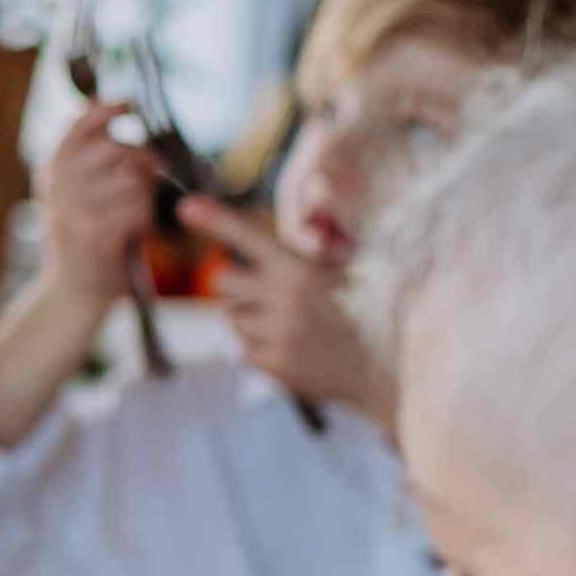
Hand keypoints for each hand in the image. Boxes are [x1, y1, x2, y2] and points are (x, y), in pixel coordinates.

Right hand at [35, 99, 165, 308]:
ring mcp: (73, 212)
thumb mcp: (77, 190)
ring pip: (132, 180)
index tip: (128, 104)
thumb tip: (99, 100)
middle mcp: (57, 188)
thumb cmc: (86, 237)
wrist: (75, 292)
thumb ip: (89, 150)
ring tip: (135, 214)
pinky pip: (136, 209)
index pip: (78, 128)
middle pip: (116, 150)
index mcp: (52, 173)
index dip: (105, 111)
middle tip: (148, 178)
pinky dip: (144, 221)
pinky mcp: (93, 235)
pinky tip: (135, 233)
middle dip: (142, 160)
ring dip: (145, 196)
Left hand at [181, 195, 392, 425]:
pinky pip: (244, 349)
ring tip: (291, 323)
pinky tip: (294, 346)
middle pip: (222, 280)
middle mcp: (281, 301)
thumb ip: (316, 253)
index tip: (184, 206)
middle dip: (234, 282)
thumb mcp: (353, 270)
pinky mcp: (272, 365)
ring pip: (232, 318)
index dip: (215, 220)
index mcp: (300, 270)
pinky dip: (260, 346)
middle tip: (261, 289)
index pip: (248, 238)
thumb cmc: (374, 312)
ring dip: (250, 317)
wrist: (390, 368)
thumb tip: (294, 237)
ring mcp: (274, 335)